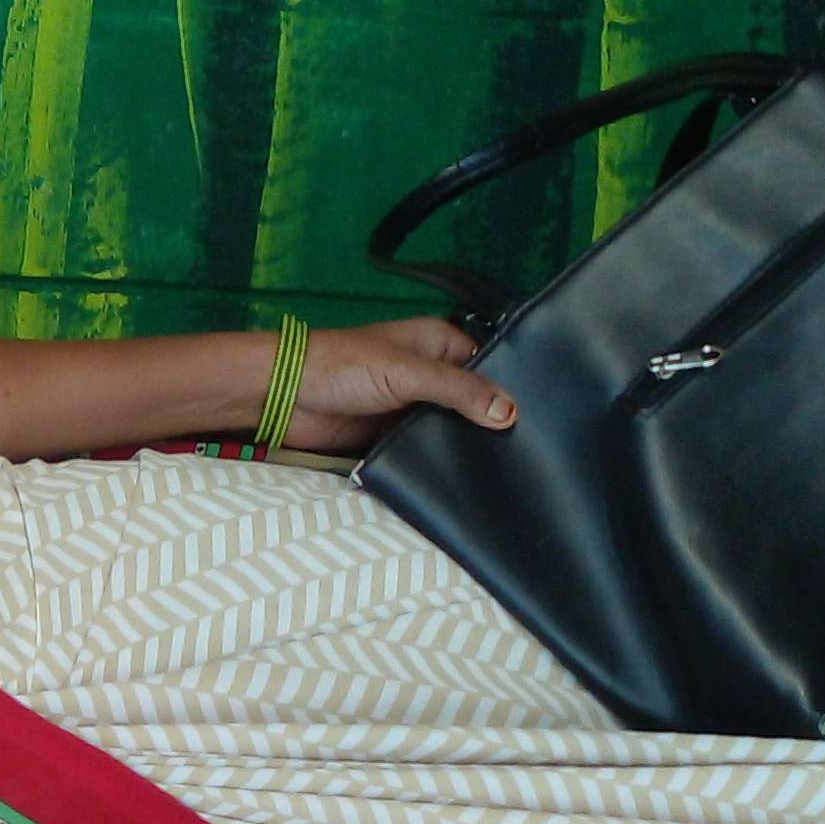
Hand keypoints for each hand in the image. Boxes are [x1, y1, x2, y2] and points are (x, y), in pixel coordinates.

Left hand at [279, 319, 517, 451]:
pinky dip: (435, 461)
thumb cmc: (342, 365)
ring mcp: (410, 407)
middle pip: (471, 402)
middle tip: (528, 452)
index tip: (540, 418)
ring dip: (462, 445)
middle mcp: (429, 374)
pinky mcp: (391, 436)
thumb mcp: (408, 372)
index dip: (509, 389)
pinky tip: (461, 478)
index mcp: (439, 345)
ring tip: (504, 469)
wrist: (284, 395)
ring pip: (448, 429)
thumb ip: (458, 391)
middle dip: (488, 423)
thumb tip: (509, 413)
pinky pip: (422, 451)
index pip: (488, 367)